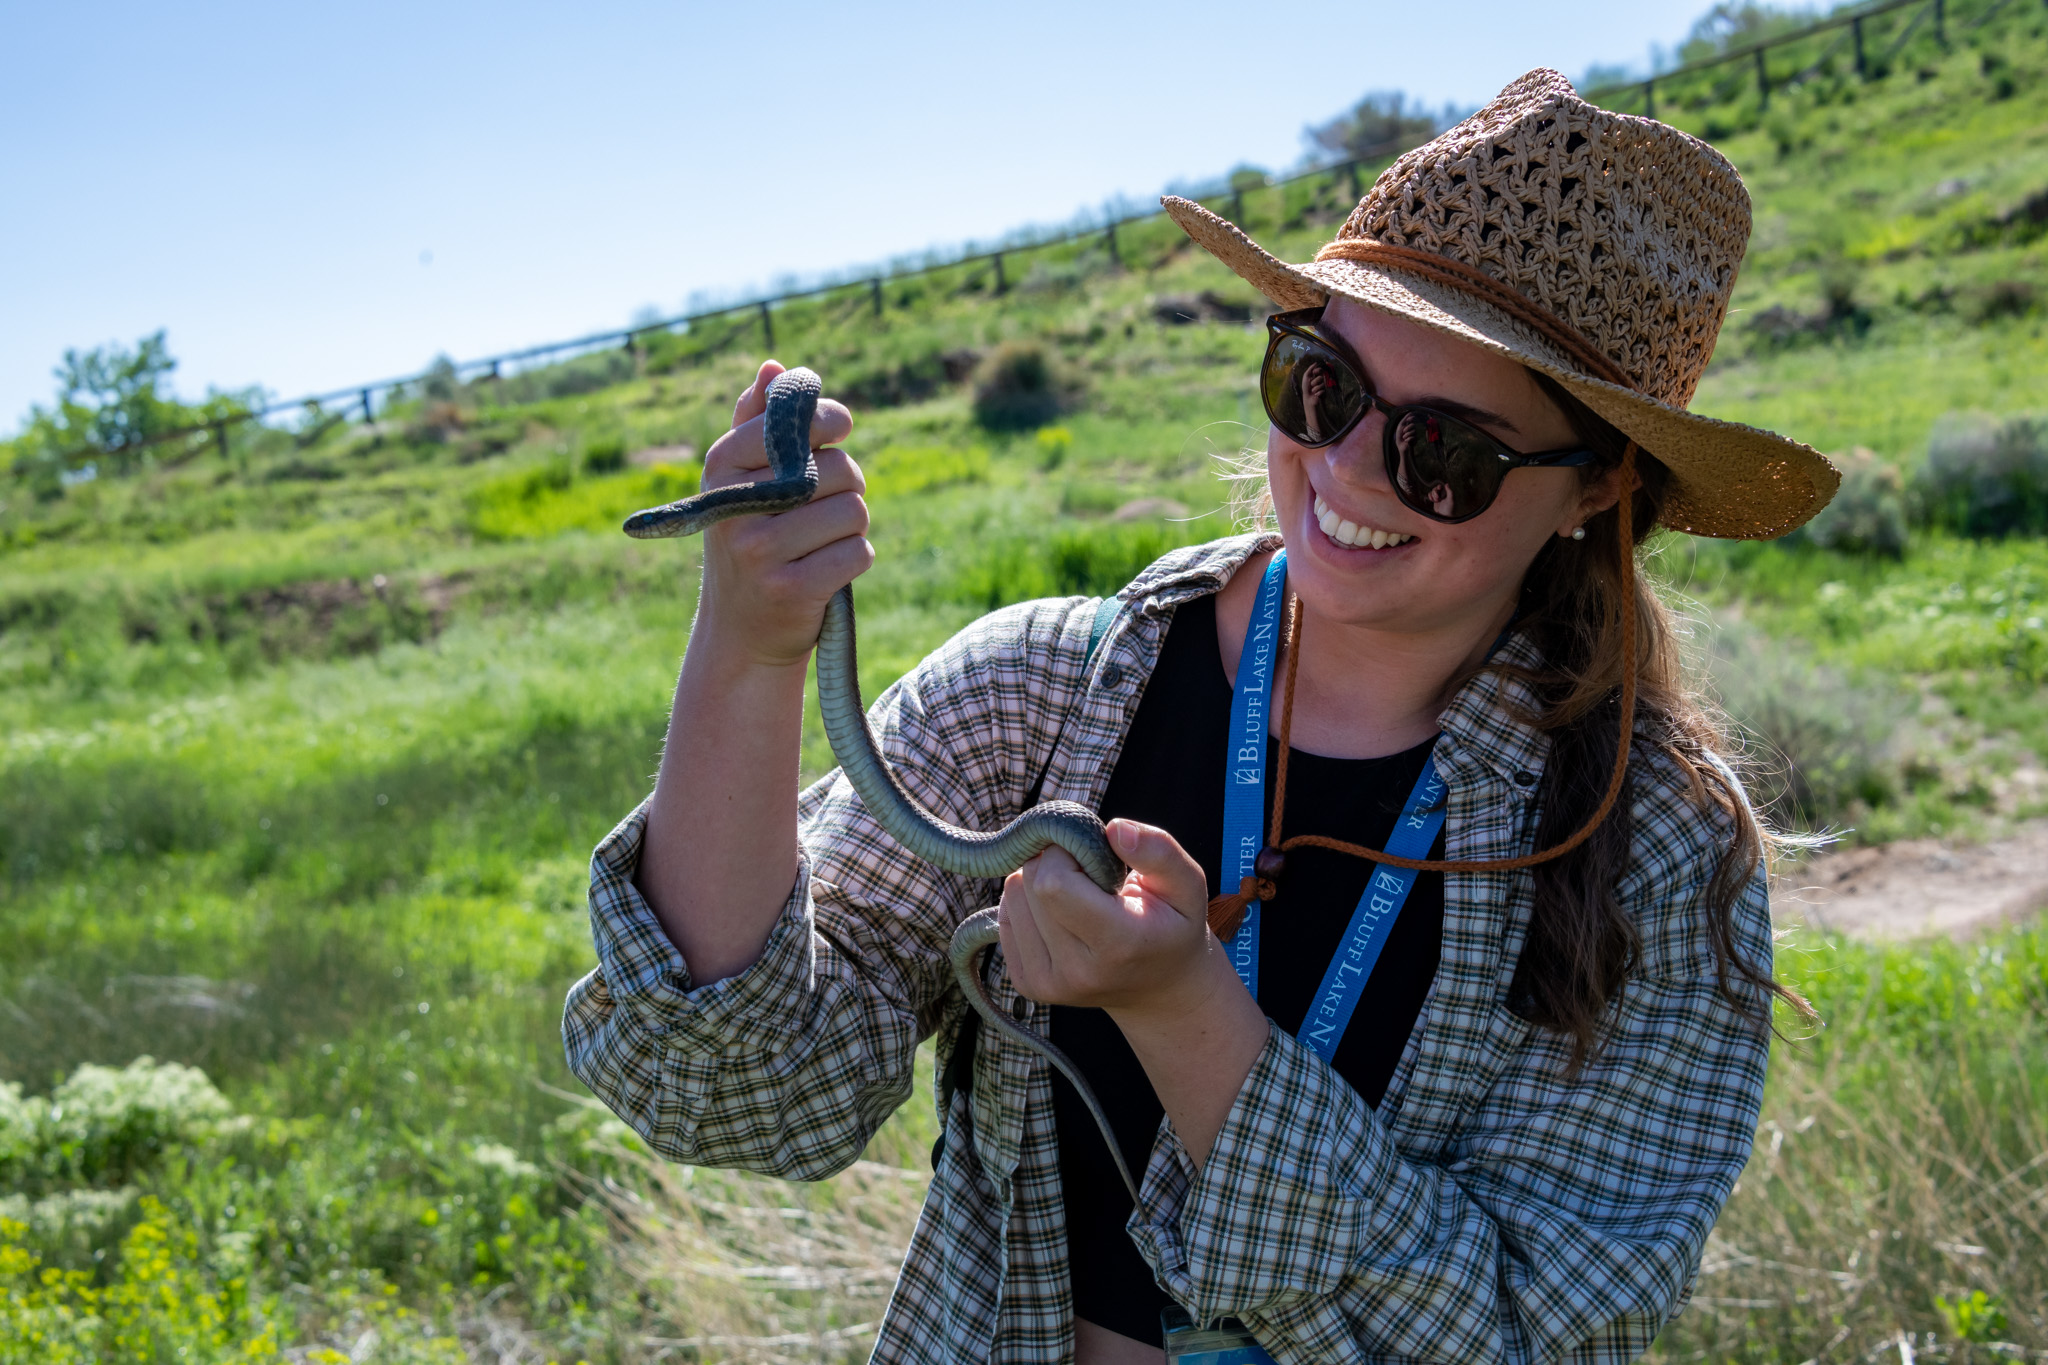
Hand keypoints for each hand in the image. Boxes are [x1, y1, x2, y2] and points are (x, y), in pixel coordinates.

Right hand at [692, 359, 870, 668]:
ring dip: (853, 526)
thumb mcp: (741, 481)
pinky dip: (855, 560)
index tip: (837, 432)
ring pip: (853, 510)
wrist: (740, 632)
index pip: (796, 420)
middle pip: (836, 468)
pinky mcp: (790, 590)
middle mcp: (735, 506)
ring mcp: (759, 551)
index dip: (830, 421)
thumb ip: (757, 422)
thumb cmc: (751, 539)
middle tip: (824, 505)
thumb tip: (775, 367)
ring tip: (824, 540)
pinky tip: (829, 570)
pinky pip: (857, 553)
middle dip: (846, 484)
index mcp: (721, 466)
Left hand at [998, 819, 1241, 1027]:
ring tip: (1079, 897)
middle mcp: (1077, 972)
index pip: (1053, 884)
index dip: (1065, 854)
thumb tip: (1113, 828)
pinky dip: (1029, 904)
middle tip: (1089, 876)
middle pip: (1029, 886)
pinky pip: (1006, 916)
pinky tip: (1063, 915)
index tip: (1092, 857)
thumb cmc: (1173, 924)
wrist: (1159, 988)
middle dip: (1054, 864)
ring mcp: (1047, 984)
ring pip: (1012, 897)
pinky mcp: (1028, 985)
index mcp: (1118, 945)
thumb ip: (1158, 851)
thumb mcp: (1186, 884)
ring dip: (1039, 883)